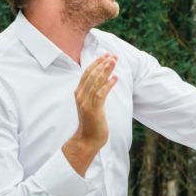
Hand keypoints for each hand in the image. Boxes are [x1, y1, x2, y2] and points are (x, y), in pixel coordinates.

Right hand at [63, 54, 118, 175]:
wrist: (87, 139)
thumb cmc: (92, 122)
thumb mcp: (91, 104)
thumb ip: (94, 92)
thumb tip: (104, 80)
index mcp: (79, 93)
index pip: (87, 73)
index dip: (96, 63)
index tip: (106, 55)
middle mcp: (81, 96)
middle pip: (91, 75)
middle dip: (102, 63)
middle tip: (113, 56)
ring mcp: (86, 103)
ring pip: (95, 82)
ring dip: (105, 70)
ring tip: (114, 62)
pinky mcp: (93, 110)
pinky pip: (101, 94)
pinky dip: (108, 85)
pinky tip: (115, 78)